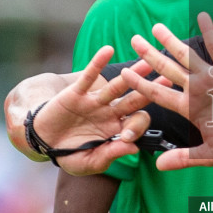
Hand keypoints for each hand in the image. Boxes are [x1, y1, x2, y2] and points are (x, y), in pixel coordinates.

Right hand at [32, 46, 153, 174]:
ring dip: (133, 73)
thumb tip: (134, 148)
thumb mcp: (89, 162)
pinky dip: (98, 62)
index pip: (136, 123)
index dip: (137, 127)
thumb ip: (110, 155)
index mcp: (116, 130)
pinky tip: (108, 50)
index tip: (128, 136)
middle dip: (152, 90)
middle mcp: (110, 112)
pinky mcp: (77, 92)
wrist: (42, 142)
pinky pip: (89, 75)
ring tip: (147, 61)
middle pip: (135, 99)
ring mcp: (95, 101)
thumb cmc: (68, 154)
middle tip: (170, 79)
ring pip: (117, 85)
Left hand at [123, 14, 212, 170]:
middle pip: (167, 70)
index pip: (159, 94)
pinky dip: (209, 32)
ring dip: (172, 41)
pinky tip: (201, 15)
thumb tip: (159, 166)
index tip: (124, 74)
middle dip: (150, 55)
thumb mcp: (211, 154)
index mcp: (190, 108)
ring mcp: (211, 78)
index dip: (141, 84)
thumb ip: (186, 158)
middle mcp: (196, 90)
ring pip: (187, 56)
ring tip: (156, 27)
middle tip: (134, 40)